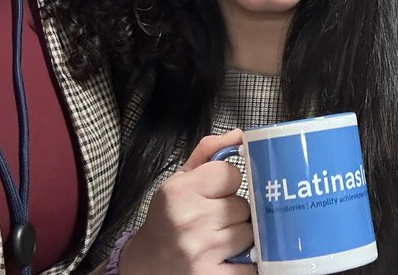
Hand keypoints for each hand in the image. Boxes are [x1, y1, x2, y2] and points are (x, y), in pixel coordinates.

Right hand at [119, 130, 252, 273]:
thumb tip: (240, 135)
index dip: (228, 182)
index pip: (231, 174)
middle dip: (234, 211)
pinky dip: (245, 262)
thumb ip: (209, 153)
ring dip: (240, 235)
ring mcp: (202, 251)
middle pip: (243, 206)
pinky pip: (250, 266)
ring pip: (249, 233)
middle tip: (216, 218)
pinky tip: (228, 257)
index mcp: (180, 192)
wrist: (146, 265)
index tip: (216, 191)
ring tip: (220, 238)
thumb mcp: (180, 180)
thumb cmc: (168, 219)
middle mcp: (190, 220)